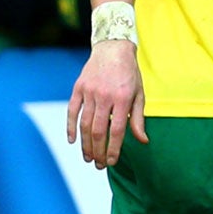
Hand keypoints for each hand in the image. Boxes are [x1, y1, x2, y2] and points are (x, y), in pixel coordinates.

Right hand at [66, 39, 145, 168]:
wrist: (113, 49)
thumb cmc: (130, 74)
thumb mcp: (139, 95)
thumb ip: (138, 119)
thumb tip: (142, 141)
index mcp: (123, 99)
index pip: (117, 130)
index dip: (113, 149)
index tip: (111, 162)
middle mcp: (105, 96)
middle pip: (99, 131)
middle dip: (98, 151)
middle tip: (98, 165)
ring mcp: (89, 92)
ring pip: (85, 124)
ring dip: (85, 144)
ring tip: (88, 157)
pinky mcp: (78, 88)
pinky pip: (72, 111)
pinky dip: (70, 127)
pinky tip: (73, 141)